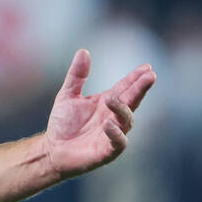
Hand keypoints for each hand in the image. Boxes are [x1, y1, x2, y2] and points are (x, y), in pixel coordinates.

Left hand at [43, 49, 155, 179]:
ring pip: (126, 120)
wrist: (51, 150)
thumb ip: (77, 75)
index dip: (136, 78)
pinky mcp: (107, 151)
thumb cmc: (62, 124)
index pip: (126, 88)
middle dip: (141, 88)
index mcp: (107, 102)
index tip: (146, 67)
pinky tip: (108, 124)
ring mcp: (113, 134)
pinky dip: (115, 134)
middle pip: (132, 101)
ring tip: (111, 98)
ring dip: (122, 109)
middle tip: (150, 76)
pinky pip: (118, 142)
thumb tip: (83, 51)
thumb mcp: (67, 95)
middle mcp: (114, 117)